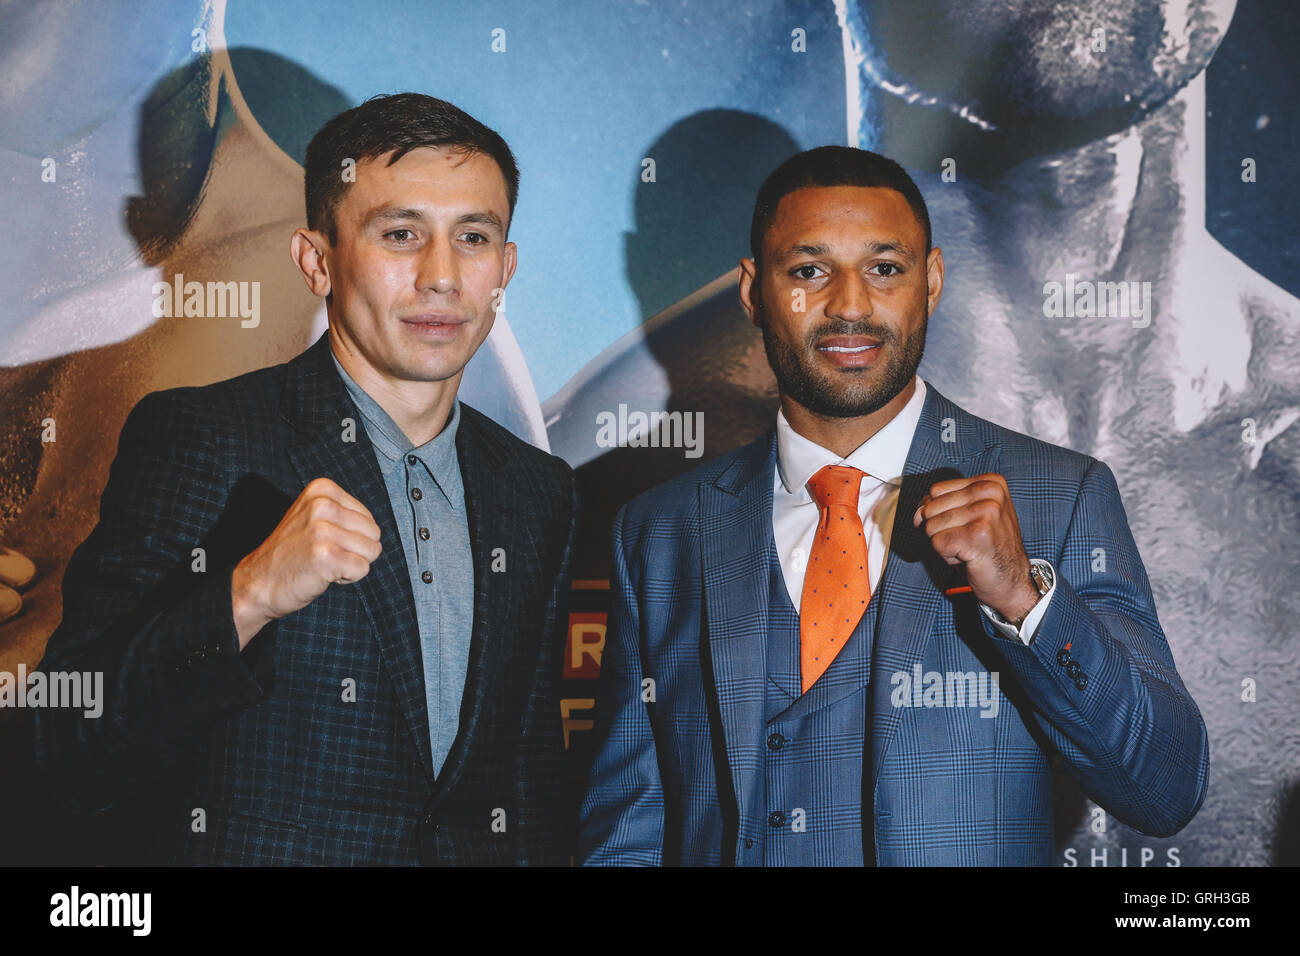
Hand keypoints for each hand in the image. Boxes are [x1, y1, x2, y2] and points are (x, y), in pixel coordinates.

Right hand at [230, 477, 381, 647]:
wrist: (257, 582)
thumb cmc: (291, 553)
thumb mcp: (313, 516)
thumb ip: (343, 513)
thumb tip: (378, 527)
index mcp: (322, 489)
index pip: (368, 518)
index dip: (352, 536)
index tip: (323, 541)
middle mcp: (322, 505)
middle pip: (374, 534)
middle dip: (354, 550)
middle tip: (323, 554)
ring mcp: (323, 530)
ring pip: (372, 552)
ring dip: (351, 564)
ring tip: (322, 563)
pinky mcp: (326, 556)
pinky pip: (362, 569)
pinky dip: (347, 578)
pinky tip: (322, 574)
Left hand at [912, 473, 1038, 623]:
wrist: (1012, 582)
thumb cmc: (987, 549)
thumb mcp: (966, 516)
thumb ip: (939, 506)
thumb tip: (917, 513)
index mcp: (990, 482)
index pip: (936, 491)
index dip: (941, 514)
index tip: (967, 526)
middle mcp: (991, 493)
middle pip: (931, 508)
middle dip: (942, 530)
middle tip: (969, 540)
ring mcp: (986, 512)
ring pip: (931, 527)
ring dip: (945, 544)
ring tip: (970, 548)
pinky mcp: (978, 534)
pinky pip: (937, 543)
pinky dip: (948, 556)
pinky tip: (970, 558)